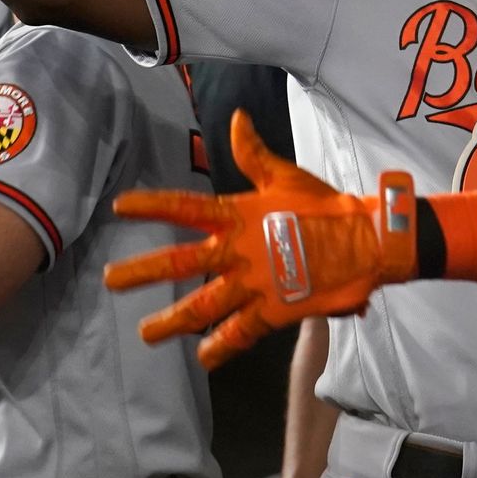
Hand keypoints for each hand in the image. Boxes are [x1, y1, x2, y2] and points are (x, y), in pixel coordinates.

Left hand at [104, 110, 415, 369]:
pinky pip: (241, 332)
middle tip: (110, 281)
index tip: (120, 207)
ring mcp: (254, 284)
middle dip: (144, 271)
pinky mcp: (273, 311)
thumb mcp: (286, 176)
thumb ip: (254, 153)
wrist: (365, 242)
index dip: (152, 206)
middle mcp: (239, 251)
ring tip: (146, 334)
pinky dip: (222, 347)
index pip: (187, 207)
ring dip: (172, 320)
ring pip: (204, 305)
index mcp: (240, 215)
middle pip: (182, 262)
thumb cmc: (325, 206)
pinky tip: (204, 358)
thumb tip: (237, 119)